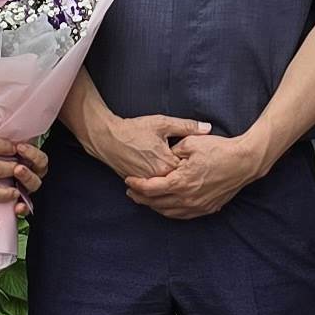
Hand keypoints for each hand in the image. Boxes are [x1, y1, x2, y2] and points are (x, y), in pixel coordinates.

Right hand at [91, 109, 212, 186]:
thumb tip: (207, 128)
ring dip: (174, 185)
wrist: (107, 138)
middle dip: (187, 177)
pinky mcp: (137, 184)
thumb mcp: (162, 123)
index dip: (195, 165)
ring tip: (181, 179)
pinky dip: (161, 187)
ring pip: (166, 188)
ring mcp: (146, 183)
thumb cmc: (134, 129)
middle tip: (193, 171)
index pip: (188, 170)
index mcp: (166, 164)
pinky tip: (168, 184)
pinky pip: (154, 190)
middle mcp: (157, 178)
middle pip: (178, 182)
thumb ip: (186, 126)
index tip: (201, 161)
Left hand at [126, 128, 264, 220]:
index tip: (128, 180)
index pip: (151, 188)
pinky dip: (169, 211)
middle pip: (156, 203)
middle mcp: (188, 198)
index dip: (137, 185)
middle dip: (141, 198)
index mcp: (181, 181)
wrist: (245, 162)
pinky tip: (165, 206)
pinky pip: (182, 215)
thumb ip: (174, 150)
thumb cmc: (220, 150)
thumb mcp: (192, 143)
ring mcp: (198, 206)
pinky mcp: (207, 208)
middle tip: (130, 192)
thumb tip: (165, 155)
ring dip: (154, 207)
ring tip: (144, 199)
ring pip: (168, 212)